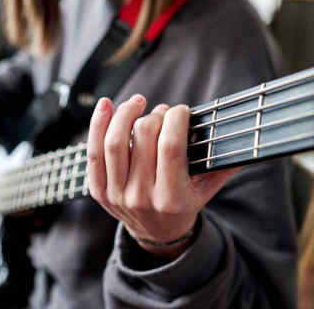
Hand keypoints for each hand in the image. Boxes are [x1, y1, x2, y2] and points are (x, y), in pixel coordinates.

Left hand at [87, 95, 237, 257]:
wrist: (156, 234)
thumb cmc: (181, 206)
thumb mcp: (206, 190)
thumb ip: (222, 165)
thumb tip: (244, 139)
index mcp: (172, 198)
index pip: (171, 147)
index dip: (176, 119)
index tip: (181, 110)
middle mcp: (141, 197)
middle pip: (143, 138)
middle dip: (156, 115)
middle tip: (163, 112)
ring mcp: (116, 194)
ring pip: (115, 142)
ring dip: (125, 113)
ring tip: (138, 102)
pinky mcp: (99, 190)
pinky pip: (93, 153)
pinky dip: (97, 124)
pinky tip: (106, 105)